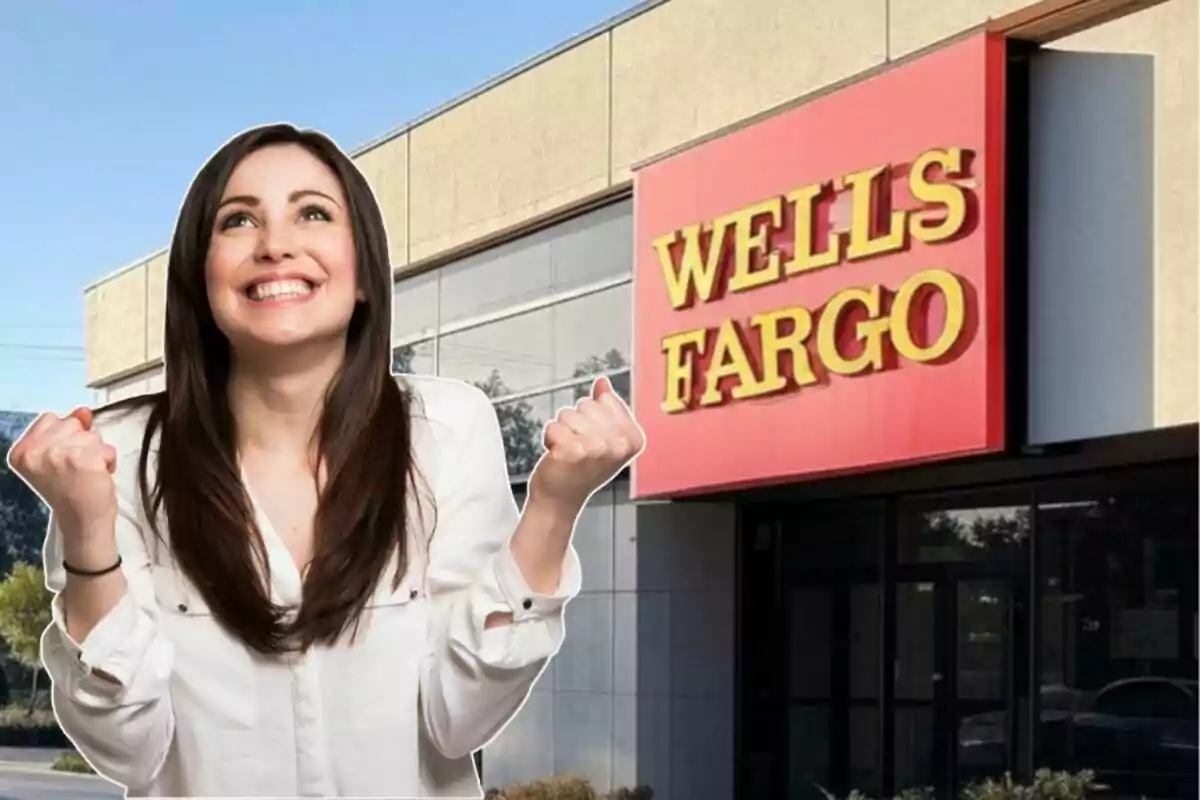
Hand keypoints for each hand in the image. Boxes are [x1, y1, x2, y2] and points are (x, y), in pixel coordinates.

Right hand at [6, 407, 118, 546]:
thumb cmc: (70, 493)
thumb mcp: (56, 459)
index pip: (50, 418)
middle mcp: (36, 451)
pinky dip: (108, 462)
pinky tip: (97, 477)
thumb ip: (67, 430)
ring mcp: (59, 454)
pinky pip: (107, 449)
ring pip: (92, 435)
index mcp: (22, 451)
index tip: (62, 460)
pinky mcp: (84, 460)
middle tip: (75, 469)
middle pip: (72, 423)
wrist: (81, 523)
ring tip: (86, 474)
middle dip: (82, 443)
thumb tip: (83, 411)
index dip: (65, 436)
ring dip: (97, 453)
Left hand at [528, 377, 644, 514]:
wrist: (561, 500)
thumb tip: (603, 382)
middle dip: (576, 422)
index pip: (606, 399)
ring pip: (567, 413)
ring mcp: (597, 447)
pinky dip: (550, 439)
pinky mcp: (573, 450)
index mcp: (633, 438)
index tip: (594, 439)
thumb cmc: (582, 470)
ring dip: (562, 431)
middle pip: (586, 404)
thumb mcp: (604, 439)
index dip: (593, 416)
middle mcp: (618, 444)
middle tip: (579, 448)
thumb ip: (606, 408)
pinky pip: (553, 426)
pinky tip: (557, 456)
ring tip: (569, 452)